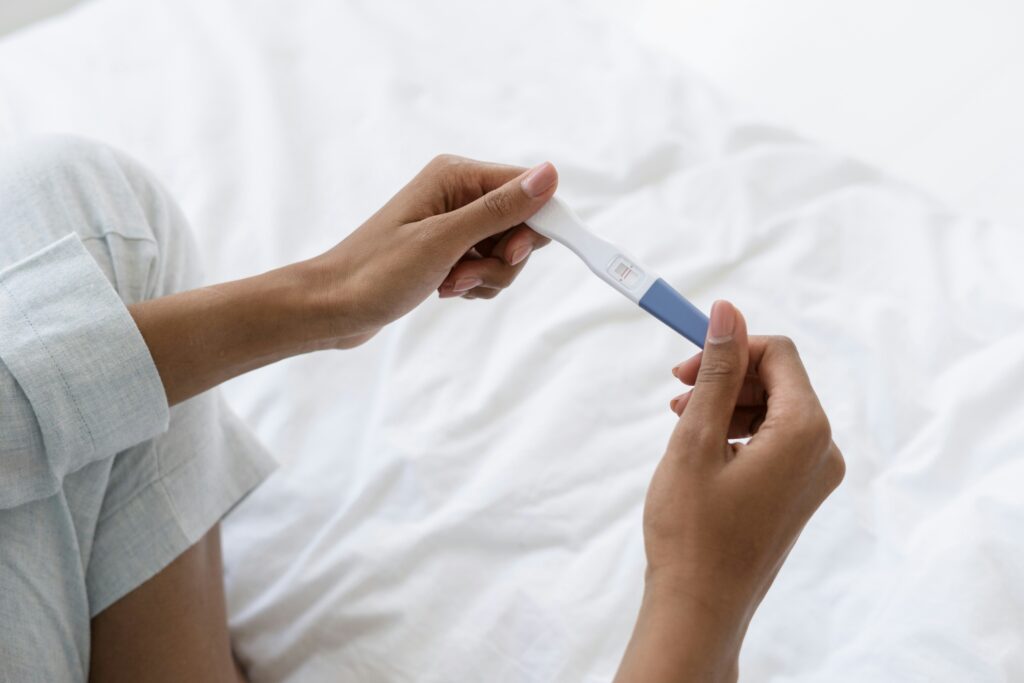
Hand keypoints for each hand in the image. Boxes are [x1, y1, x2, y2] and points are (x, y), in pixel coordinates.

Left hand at [304, 154, 556, 347]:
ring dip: (485, 276)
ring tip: (449, 283)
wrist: (331, 307)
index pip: (527, 188)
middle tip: (466, 273)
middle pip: (520, 223)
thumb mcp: (444, 240)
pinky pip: (486, 267)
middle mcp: (457, 192)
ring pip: (505, 252)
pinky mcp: (448, 250)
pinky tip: (445, 289)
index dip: (531, 225)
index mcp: (456, 175)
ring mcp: (453, 223)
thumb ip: (500, 209)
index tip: (510, 256)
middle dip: (503, 259)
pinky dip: (474, 284)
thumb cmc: (376, 272)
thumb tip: (550, 174)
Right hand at [615, 301, 843, 682]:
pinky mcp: (799, 494)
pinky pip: (774, 441)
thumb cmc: (691, 528)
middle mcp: (824, 450)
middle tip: (675, 392)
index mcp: (806, 431)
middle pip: (778, 381)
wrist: (699, 607)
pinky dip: (737, 433)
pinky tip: (701, 450)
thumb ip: (717, 371)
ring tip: (681, 424)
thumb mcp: (696, 438)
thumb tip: (729, 311)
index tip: (684, 362)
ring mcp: (815, 476)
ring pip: (773, 410)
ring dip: (727, 405)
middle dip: (726, 377)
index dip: (731, 347)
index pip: (779, 354)